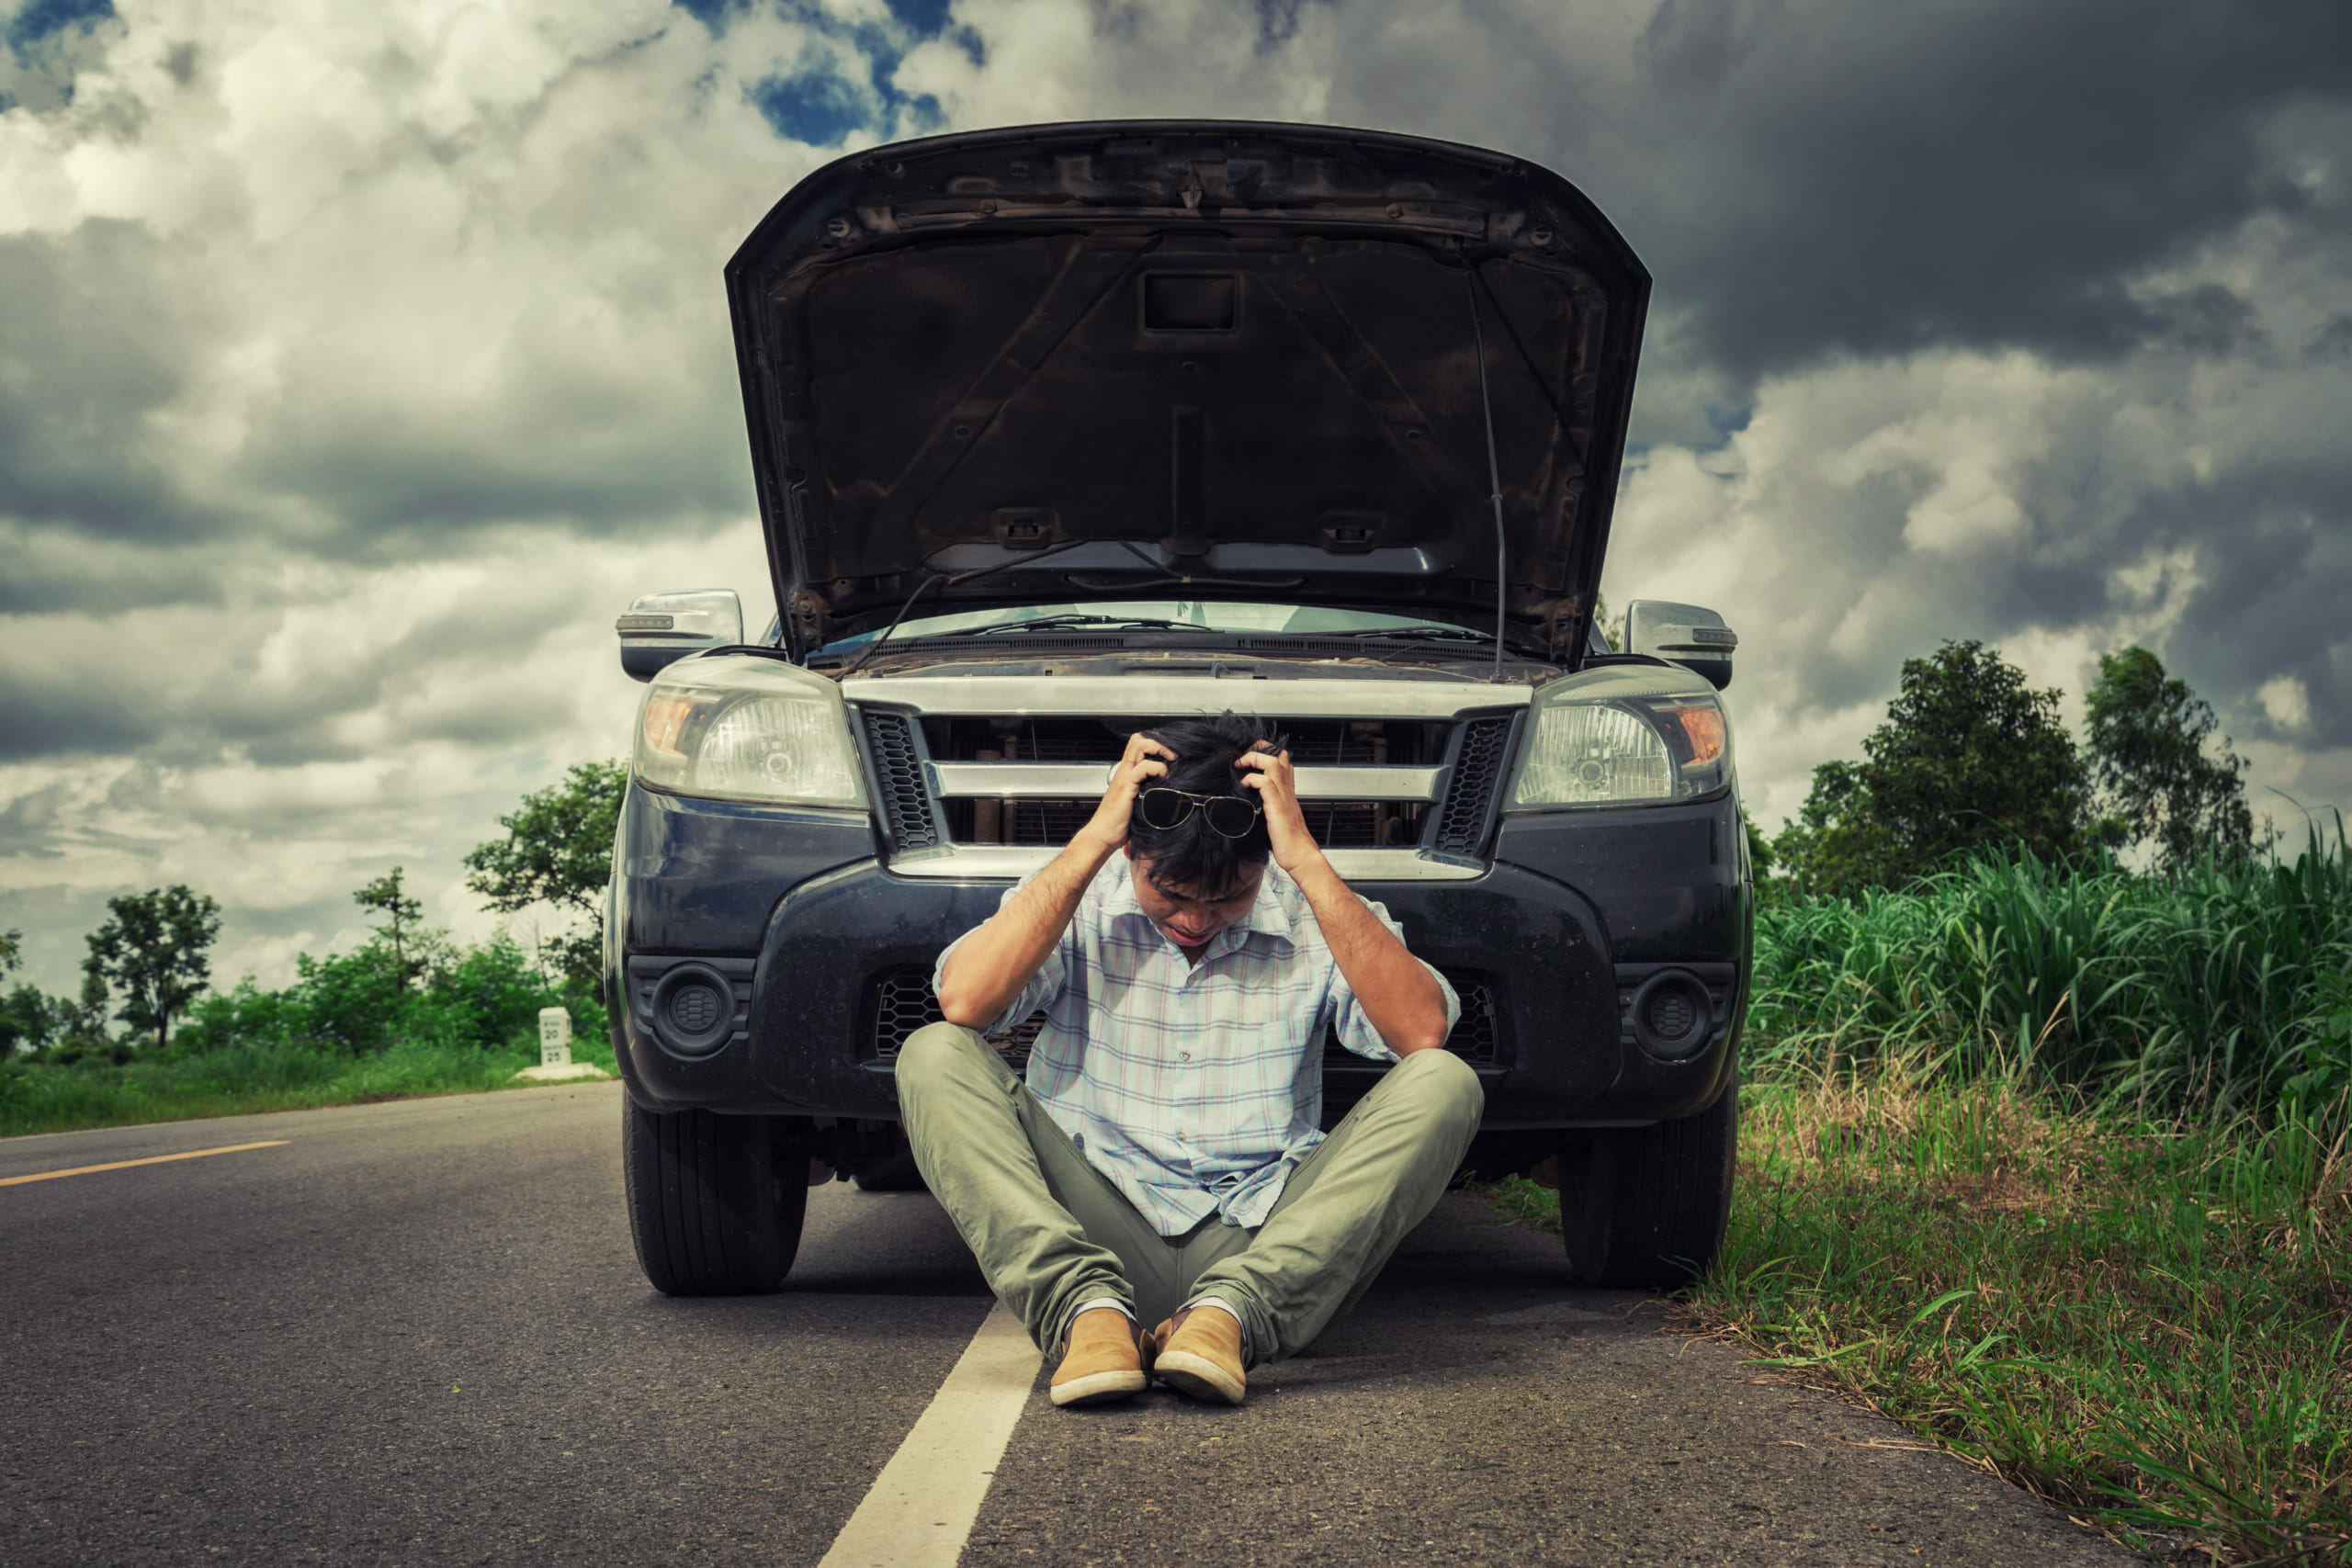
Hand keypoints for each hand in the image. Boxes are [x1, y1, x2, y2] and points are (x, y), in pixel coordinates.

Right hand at [1076, 730, 1173, 853]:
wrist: (1103, 835)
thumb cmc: (1118, 823)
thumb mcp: (1138, 803)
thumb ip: (1148, 793)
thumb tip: (1169, 792)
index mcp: (1127, 773)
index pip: (1139, 745)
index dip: (1156, 744)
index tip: (1170, 755)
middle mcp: (1124, 771)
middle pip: (1138, 739)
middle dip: (1159, 741)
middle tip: (1172, 755)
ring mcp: (1124, 776)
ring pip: (1139, 745)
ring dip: (1159, 749)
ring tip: (1170, 761)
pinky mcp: (1126, 786)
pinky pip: (1143, 767)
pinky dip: (1157, 768)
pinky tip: (1163, 778)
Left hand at [1235, 746, 1321, 873]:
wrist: (1301, 856)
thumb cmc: (1289, 842)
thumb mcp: (1277, 818)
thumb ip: (1268, 806)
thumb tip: (1249, 802)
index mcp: (1287, 791)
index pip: (1282, 760)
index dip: (1266, 752)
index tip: (1249, 757)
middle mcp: (1287, 790)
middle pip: (1279, 754)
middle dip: (1259, 748)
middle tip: (1243, 756)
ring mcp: (1283, 796)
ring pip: (1272, 762)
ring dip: (1253, 759)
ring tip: (1240, 765)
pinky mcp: (1277, 806)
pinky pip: (1265, 783)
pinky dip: (1251, 779)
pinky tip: (1244, 786)